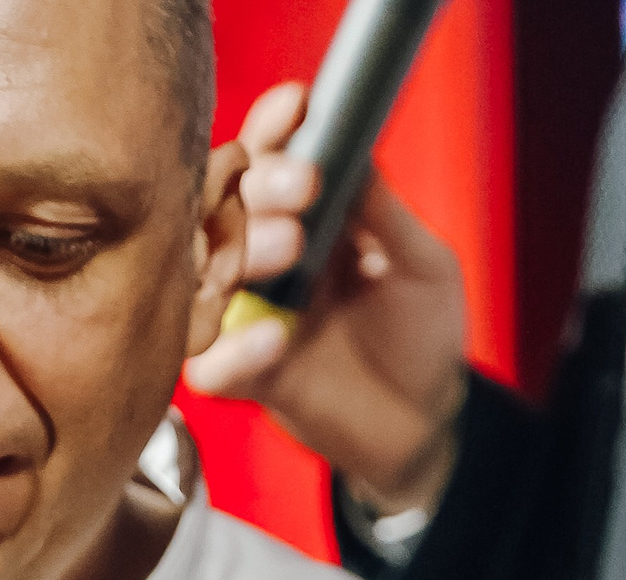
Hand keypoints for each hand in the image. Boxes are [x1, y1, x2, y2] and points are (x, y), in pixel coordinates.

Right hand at [181, 81, 467, 511]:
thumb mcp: (422, 265)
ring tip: (289, 246)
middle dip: (256, 185)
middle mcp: (266, 257)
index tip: (295, 110)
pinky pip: (208, 364)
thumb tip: (353, 151)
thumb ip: (384, 213)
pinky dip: (230, 351)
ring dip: (238, 252)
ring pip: (202, 274)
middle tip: (300, 186)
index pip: (269, 158)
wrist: (423, 423)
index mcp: (305, 215)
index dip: (274, 130)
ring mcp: (249, 316)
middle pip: (224, 204)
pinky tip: (275, 340)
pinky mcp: (246, 378)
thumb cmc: (422, 335)